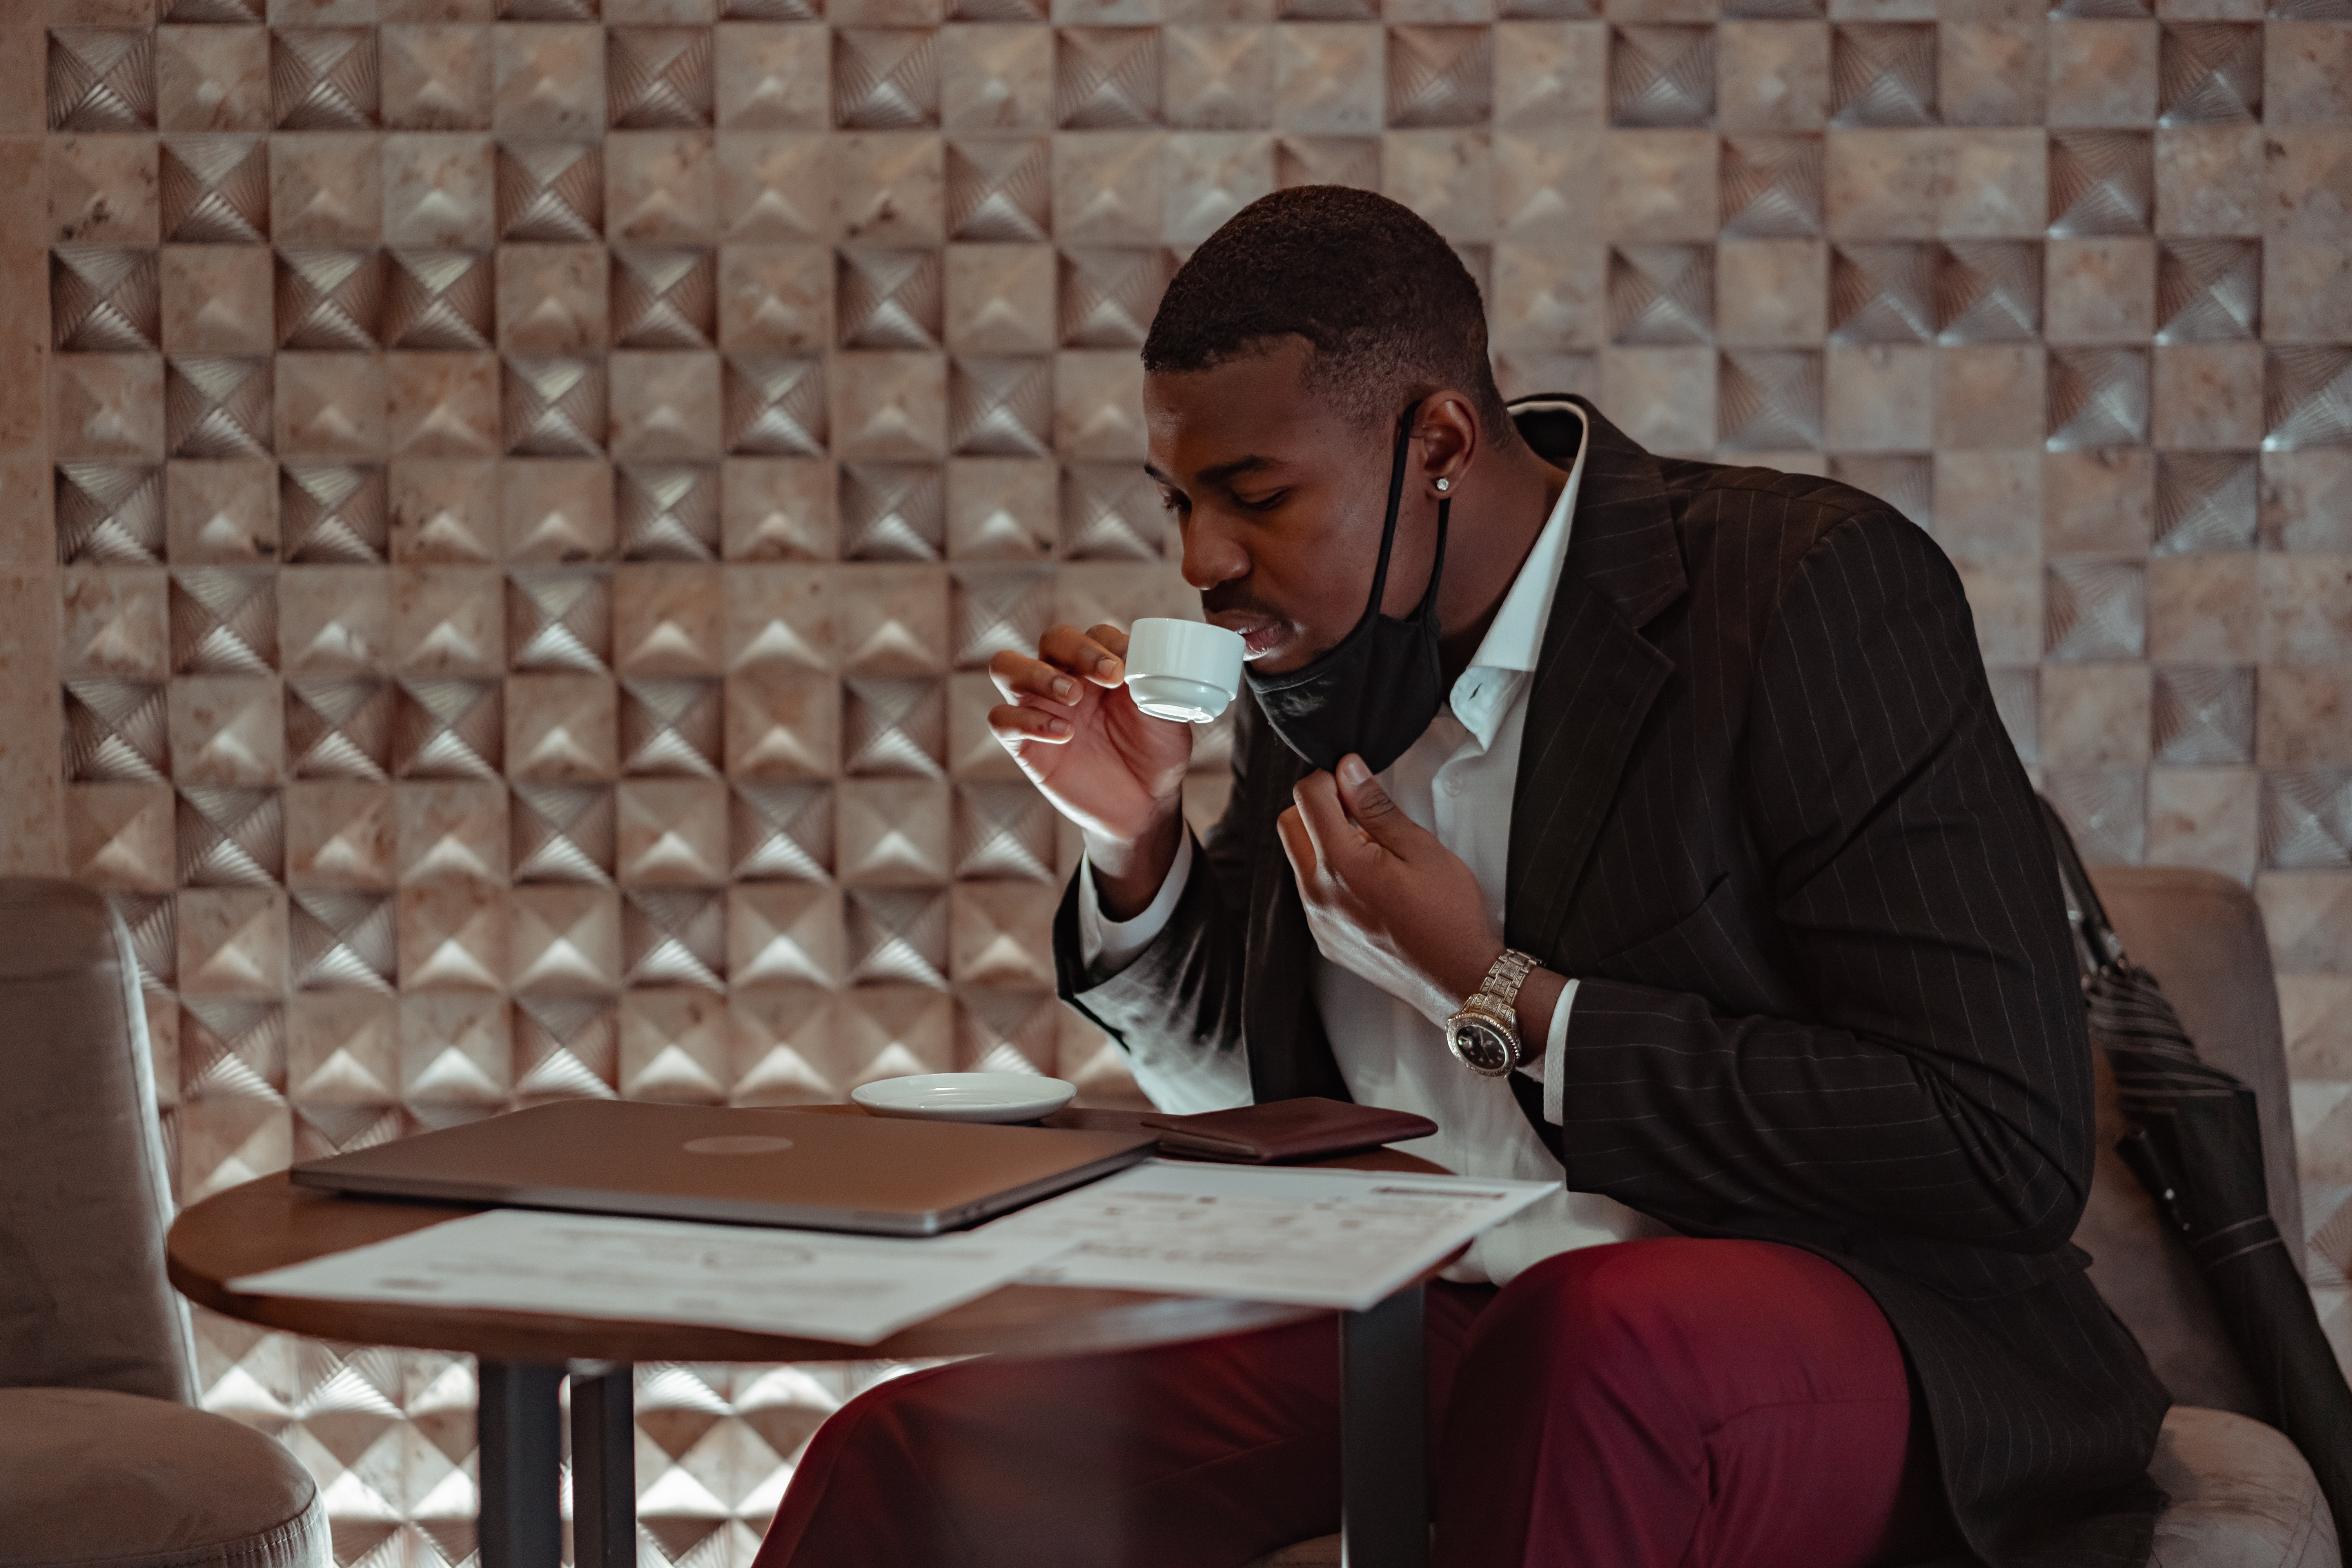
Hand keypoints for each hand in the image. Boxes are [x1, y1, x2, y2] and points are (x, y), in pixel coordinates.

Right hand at [988, 623, 1193, 911]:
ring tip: (1073, 697)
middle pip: (1052, 639)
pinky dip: (1026, 720)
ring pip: (1007, 667)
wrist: (1146, 804)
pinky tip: (1063, 735)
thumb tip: (1146, 654)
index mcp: (1101, 666)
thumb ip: (1158, 680)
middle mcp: (1066, 679)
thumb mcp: (1167, 713)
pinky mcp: (1025, 744)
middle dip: (1077, 649)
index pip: (1094, 634)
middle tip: (1109, 676)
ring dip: (1039, 674)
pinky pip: (1002, 720)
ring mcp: (1041, 709)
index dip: (1108, 643)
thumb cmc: (1155, 752)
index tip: (1129, 665)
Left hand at [1276, 755, 1503, 1026]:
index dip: (1332, 778)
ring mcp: (1317, 921)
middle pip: (1289, 824)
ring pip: (1299, 859)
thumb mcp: (1421, 849)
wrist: (1459, 981)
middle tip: (1362, 814)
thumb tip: (1348, 771)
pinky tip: (1371, 885)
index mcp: (1340, 865)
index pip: (1306, 797)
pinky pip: (1311, 894)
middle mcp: (1317, 894)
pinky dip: (1331, 878)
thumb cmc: (1449, 917)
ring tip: (1374, 854)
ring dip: (1324, 843)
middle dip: (1318, 808)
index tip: (1356, 781)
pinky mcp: (1324, 939)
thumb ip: (1376, 807)